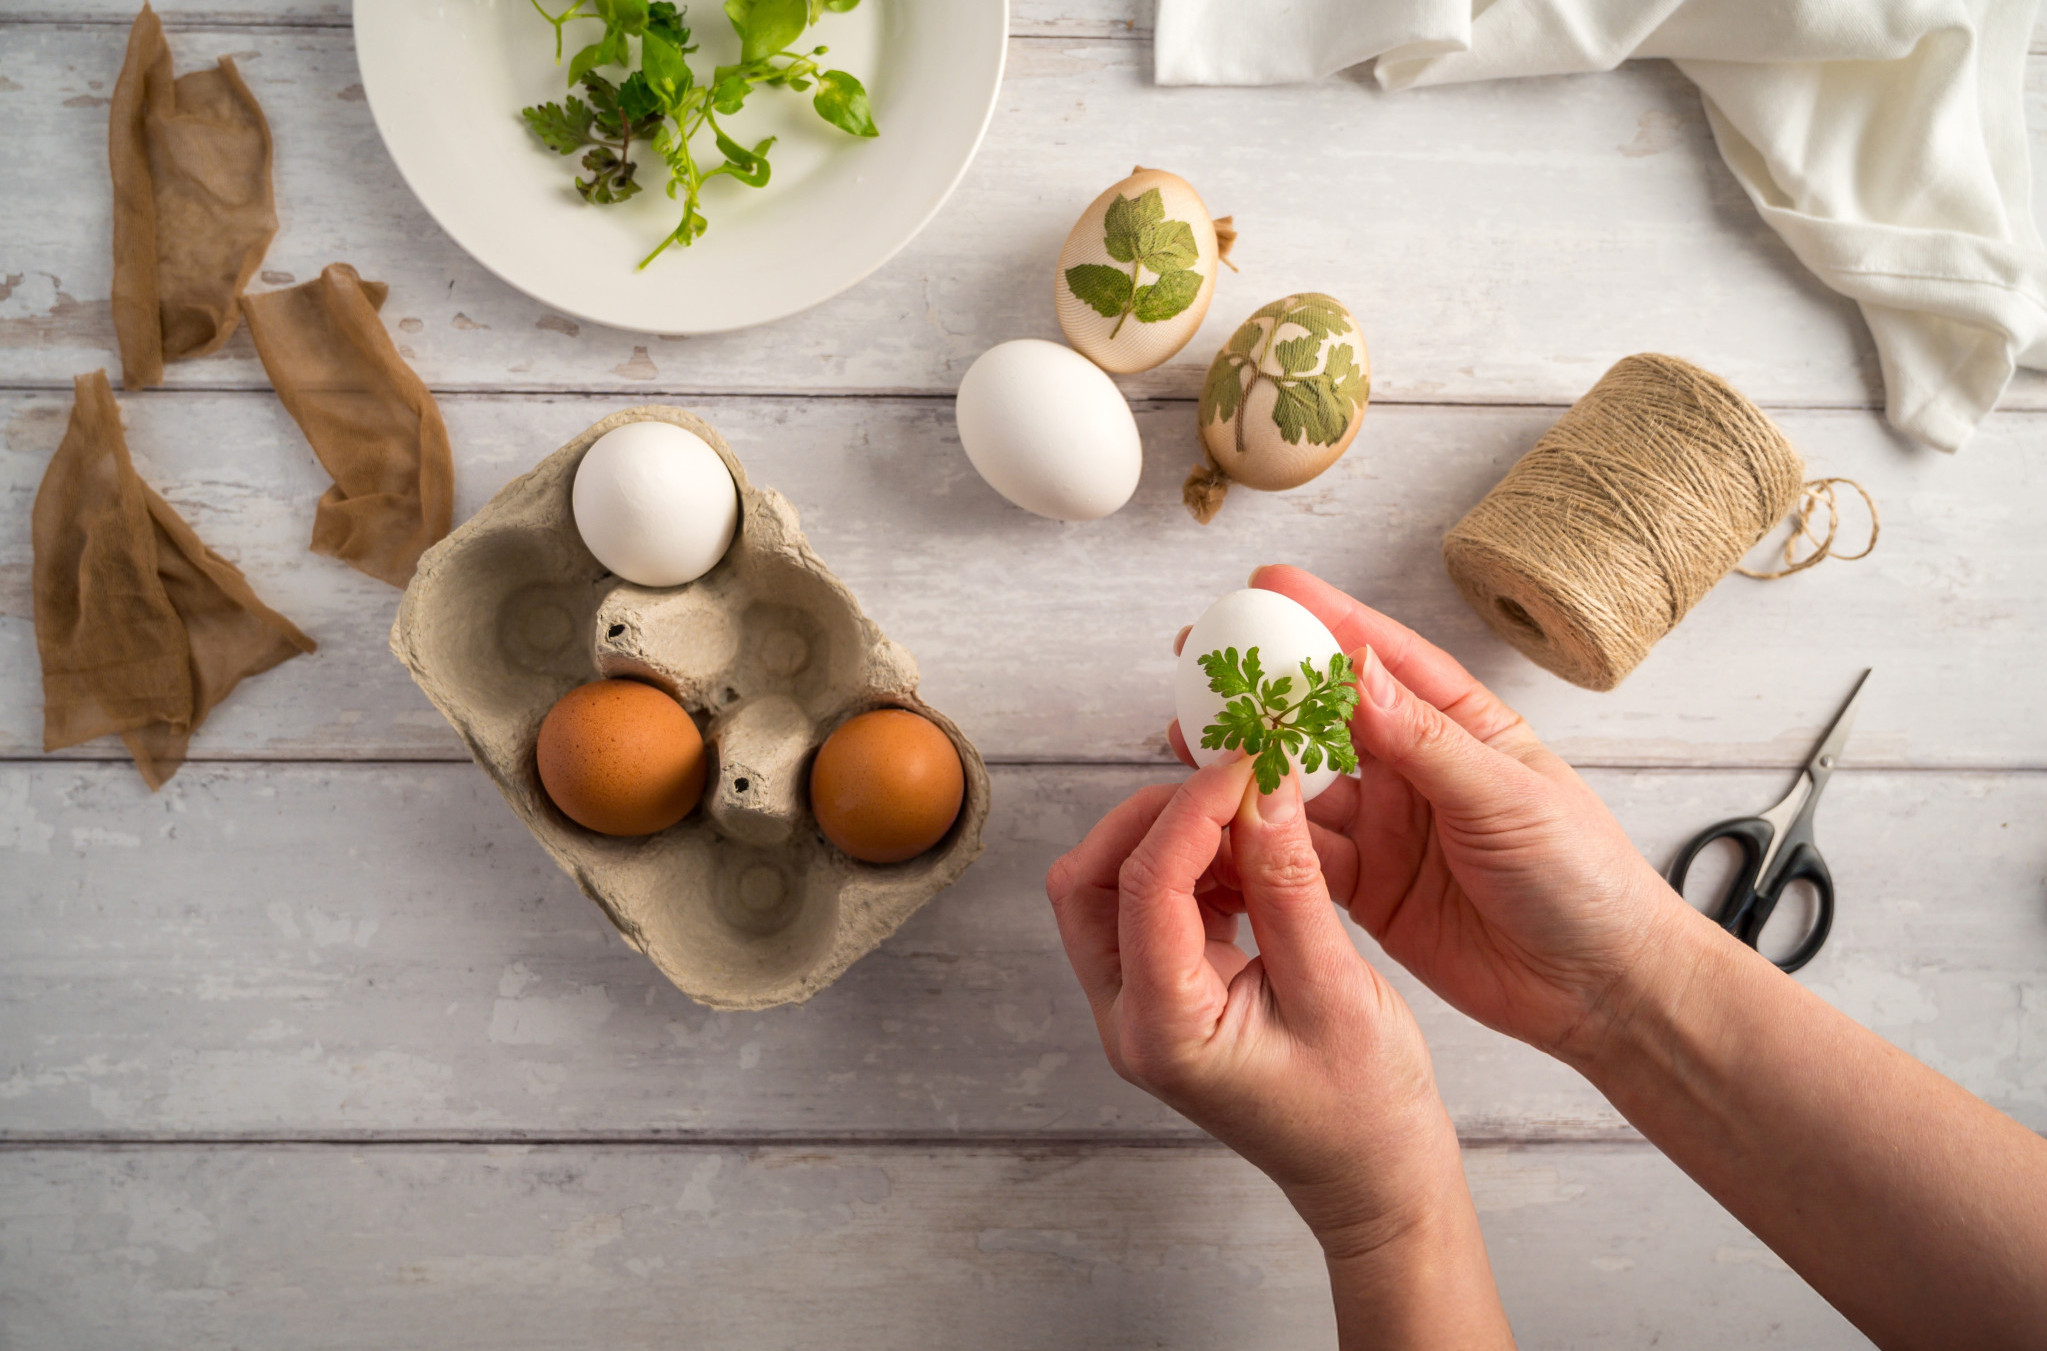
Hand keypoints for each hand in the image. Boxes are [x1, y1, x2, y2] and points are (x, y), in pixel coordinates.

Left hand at [1044, 754, 1459, 1250]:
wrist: (1370, 1175)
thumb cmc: (1362, 1108)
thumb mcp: (1335, 989)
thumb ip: (1290, 885)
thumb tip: (1264, 789)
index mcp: (1162, 1030)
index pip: (1143, 888)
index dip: (1190, 811)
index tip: (1245, 761)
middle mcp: (1130, 1018)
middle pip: (1091, 883)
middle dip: (1154, 817)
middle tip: (1232, 780)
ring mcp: (1140, 1005)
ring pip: (1114, 887)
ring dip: (1175, 837)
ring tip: (1253, 814)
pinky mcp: (1168, 989)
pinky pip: (1154, 904)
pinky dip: (1196, 864)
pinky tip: (1253, 853)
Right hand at [1168, 565, 1695, 1066]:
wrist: (1600, 991)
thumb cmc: (1582, 878)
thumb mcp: (1507, 797)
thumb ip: (1425, 740)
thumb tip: (1358, 668)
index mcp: (1462, 728)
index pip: (1384, 659)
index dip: (1326, 618)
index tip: (1268, 586)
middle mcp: (1416, 771)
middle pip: (1325, 717)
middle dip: (1264, 686)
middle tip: (1202, 659)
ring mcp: (1387, 830)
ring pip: (1300, 786)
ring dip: (1249, 763)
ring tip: (1190, 736)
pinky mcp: (1367, 890)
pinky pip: (1299, 856)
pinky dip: (1259, 839)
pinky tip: (1219, 818)